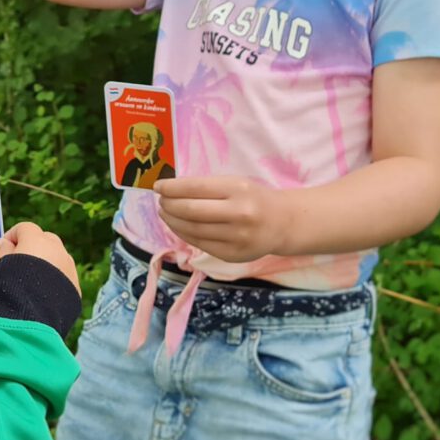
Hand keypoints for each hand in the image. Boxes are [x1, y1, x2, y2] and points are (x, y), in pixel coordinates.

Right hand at [0, 221, 80, 293]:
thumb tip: (4, 242)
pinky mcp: (75, 287)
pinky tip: (43, 294)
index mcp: (37, 240)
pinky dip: (56, 280)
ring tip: (32, 281)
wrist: (30, 320)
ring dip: (47, 263)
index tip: (4, 247)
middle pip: (45, 239)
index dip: (12, 236)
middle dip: (33, 246)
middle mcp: (57, 250)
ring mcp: (69, 268)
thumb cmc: (10, 289)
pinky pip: (65, 277)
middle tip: (20, 261)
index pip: (25, 228)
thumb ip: (3, 250)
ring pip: (58, 258)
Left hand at [155, 176, 282, 263]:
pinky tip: (178, 227)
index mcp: (237, 190)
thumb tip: (171, 190)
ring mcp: (236, 237)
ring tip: (165, 214)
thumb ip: (207, 187)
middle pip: (191, 211)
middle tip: (161, 202)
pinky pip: (200, 244)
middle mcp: (238, 214)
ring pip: (193, 230)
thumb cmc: (253, 198)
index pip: (195, 188)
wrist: (282, 223)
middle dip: (169, 206)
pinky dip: (184, 235)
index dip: (172, 188)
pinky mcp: (232, 255)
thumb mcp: (235, 184)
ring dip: (173, 221)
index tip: (158, 186)